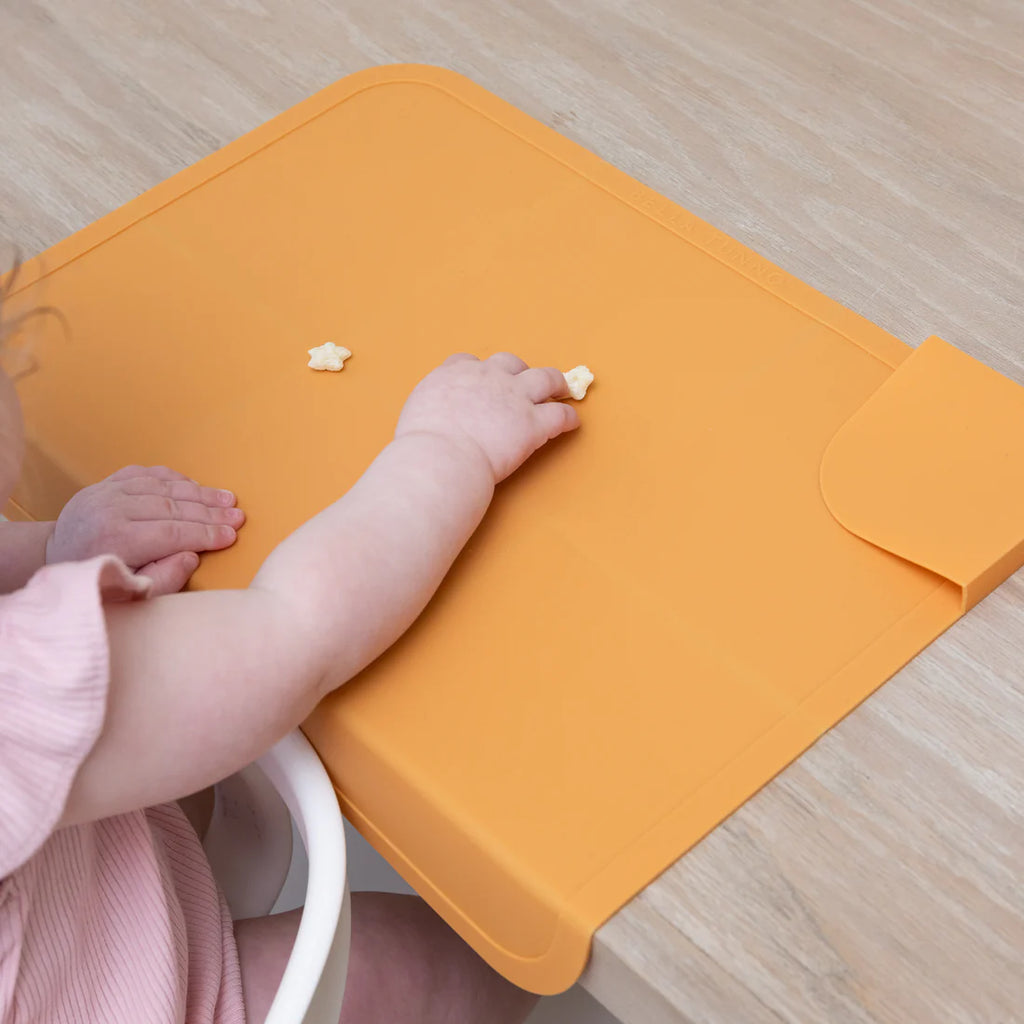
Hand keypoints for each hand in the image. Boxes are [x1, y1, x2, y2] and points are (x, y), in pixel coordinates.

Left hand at [47, 465, 244, 594]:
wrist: (54, 559)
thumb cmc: (95, 583)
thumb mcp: (128, 596)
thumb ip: (162, 580)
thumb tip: (191, 557)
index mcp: (115, 540)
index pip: (173, 533)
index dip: (206, 534)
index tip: (231, 536)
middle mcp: (110, 510)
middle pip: (173, 507)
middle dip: (211, 512)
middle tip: (238, 516)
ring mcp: (106, 492)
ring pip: (163, 487)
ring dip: (200, 492)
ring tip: (227, 499)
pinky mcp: (106, 483)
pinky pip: (147, 473)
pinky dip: (174, 478)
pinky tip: (196, 486)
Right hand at [395, 353, 579, 482]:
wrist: (440, 457)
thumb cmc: (422, 445)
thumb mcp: (418, 412)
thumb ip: (431, 407)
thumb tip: (434, 420)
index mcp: (454, 374)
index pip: (467, 362)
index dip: (479, 370)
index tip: (483, 378)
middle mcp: (488, 377)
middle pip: (510, 363)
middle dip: (519, 371)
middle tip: (526, 382)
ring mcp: (514, 398)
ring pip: (545, 379)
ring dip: (556, 383)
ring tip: (563, 389)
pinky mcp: (533, 423)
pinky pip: (559, 415)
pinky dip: (568, 418)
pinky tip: (572, 423)